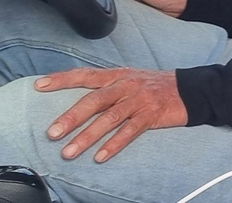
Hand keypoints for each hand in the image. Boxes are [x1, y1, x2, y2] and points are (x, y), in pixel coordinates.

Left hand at [36, 68, 186, 162]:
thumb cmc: (156, 86)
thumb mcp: (131, 79)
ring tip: (69, 152)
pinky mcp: (152, 115)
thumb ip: (108, 87)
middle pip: (94, 100)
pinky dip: (114, 145)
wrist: (192, 89)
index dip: (62, 79)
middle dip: (71, 117)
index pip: (85, 75)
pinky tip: (100, 156)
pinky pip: (130, 132)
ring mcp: (140, 100)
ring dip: (87, 137)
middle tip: (51, 133)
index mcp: (118, 75)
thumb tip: (79, 101)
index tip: (39, 86)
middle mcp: (126, 86)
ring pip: (109, 119)